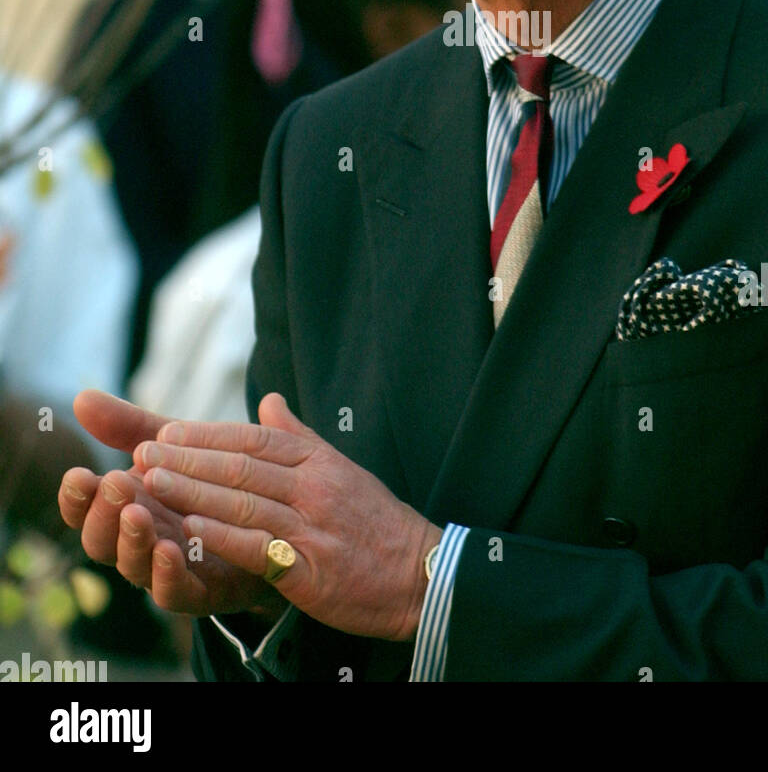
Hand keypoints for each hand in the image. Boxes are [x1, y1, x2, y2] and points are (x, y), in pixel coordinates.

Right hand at [58, 391, 281, 619]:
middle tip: (114, 482)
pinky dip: (167, 574)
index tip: (77, 473)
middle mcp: (140, 542)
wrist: (275, 521)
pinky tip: (169, 550)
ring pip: (134, 566)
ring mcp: (167, 570)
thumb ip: (131, 426)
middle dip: (103, 513)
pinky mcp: (202, 592)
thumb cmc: (213, 482)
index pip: (87, 509)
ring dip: (132, 540)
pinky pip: (176, 593)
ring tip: (136, 513)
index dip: (76, 497)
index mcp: (128, 506)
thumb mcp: (176, 446)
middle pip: (101, 540)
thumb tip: (81, 396)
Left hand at [133, 392, 442, 641]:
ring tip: (151, 482)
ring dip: (192, 490)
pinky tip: (186, 529)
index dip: (209, 434)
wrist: (418, 573)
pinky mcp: (309, 568)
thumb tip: (269, 399)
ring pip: (243, 502)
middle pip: (242, 466)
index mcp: (319, 462)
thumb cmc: (376, 522)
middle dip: (187, 457)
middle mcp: (314, 488)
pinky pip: (256, 547)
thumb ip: (300, 436)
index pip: (256, 439)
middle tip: (144, 452)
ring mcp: (311, 527)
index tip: (168, 430)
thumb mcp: (342, 469)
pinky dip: (219, 536)